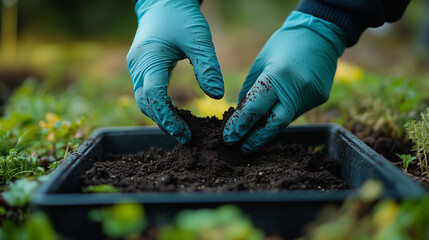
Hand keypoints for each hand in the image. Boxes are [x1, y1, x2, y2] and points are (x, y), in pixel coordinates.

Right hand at [127, 0, 223, 143]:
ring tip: (183, 130)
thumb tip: (217, 96)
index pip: (154, 97)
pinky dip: (159, 107)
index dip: (168, 119)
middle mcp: (137, 67)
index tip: (186, 134)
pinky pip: (147, 93)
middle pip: (146, 104)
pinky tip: (175, 114)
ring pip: (144, 101)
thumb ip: (207, 67)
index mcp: (148, 60)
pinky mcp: (142, 68)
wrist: (163, 0)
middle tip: (187, 138)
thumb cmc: (181, 16)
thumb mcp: (198, 39)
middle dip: (164, 123)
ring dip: (161, 117)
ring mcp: (136, 68)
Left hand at [223, 11, 345, 152]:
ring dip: (266, 130)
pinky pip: (295, 113)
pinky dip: (280, 117)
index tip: (228, 137)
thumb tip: (241, 114)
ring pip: (285, 121)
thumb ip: (250, 90)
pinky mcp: (319, 98)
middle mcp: (296, 89)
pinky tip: (270, 120)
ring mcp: (311, 96)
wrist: (321, 34)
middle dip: (254, 139)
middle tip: (240, 148)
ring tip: (251, 137)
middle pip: (273, 125)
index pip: (255, 108)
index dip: (240, 125)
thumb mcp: (260, 62)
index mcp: (278, 75)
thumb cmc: (284, 44)